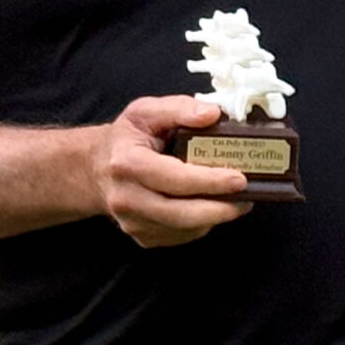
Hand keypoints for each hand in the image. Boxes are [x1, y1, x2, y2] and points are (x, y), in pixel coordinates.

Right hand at [94, 97, 252, 247]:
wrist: (97, 168)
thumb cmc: (128, 139)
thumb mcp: (146, 112)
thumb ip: (180, 108)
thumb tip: (212, 114)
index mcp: (127, 164)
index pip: (173, 178)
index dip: (209, 181)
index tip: (239, 179)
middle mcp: (126, 198)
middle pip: (181, 214)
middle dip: (220, 208)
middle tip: (246, 196)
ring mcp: (132, 222)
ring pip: (184, 229)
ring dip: (215, 217)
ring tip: (236, 200)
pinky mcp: (142, 236)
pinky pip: (180, 237)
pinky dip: (201, 224)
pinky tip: (211, 207)